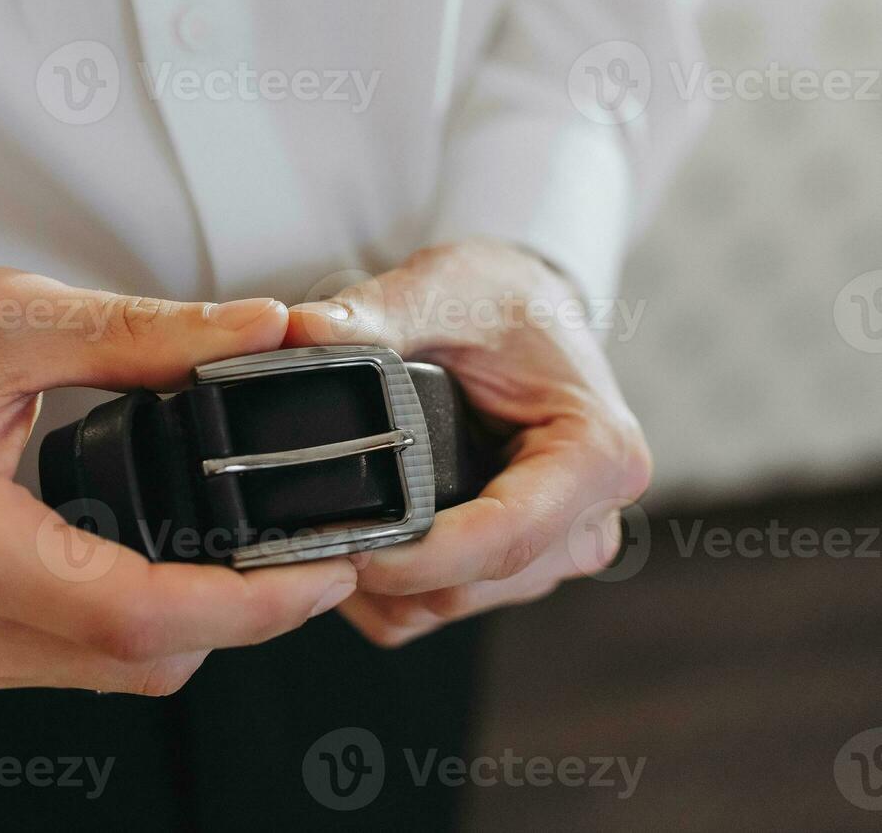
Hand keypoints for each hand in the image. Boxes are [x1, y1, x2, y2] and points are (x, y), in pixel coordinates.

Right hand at [0, 268, 356, 692]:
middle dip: (244, 618)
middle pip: (140, 659)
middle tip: (306, 553)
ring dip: (198, 626)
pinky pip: (78, 663)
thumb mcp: (13, 320)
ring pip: (117, 673)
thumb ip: (147, 334)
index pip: (135, 613)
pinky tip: (173, 567)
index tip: (324, 573)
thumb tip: (258, 331)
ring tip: (251, 555)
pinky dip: (143, 626)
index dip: (251, 607)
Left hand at [286, 239, 650, 646]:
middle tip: (304, 528)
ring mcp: (555, 554)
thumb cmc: (499, 300)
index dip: (420, 557)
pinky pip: (435, 609)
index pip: (506, 537)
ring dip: (379, 582)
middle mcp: (589, 520)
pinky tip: (354, 535)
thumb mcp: (441, 289)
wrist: (526, 313)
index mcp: (596, 455)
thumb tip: (302, 331)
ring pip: (448, 605)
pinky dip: (385, 589)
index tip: (346, 547)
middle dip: (384, 568)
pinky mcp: (517, 570)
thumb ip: (375, 314)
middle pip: (472, 583)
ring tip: (321, 525)